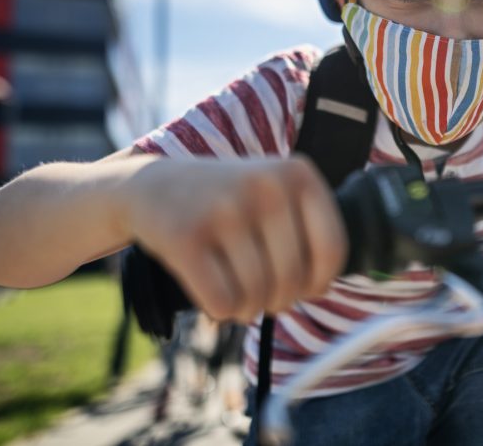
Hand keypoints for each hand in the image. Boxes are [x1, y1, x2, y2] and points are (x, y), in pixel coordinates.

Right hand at [123, 155, 346, 321]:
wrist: (150, 185)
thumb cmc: (226, 202)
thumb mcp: (275, 194)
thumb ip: (308, 230)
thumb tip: (322, 288)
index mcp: (297, 173)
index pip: (332, 249)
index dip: (319, 282)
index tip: (305, 288)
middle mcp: (265, 185)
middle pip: (293, 279)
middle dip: (278, 299)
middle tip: (262, 293)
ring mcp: (224, 209)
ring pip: (257, 295)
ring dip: (248, 307)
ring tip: (235, 290)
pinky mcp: (185, 237)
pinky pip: (223, 302)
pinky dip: (220, 310)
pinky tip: (212, 292)